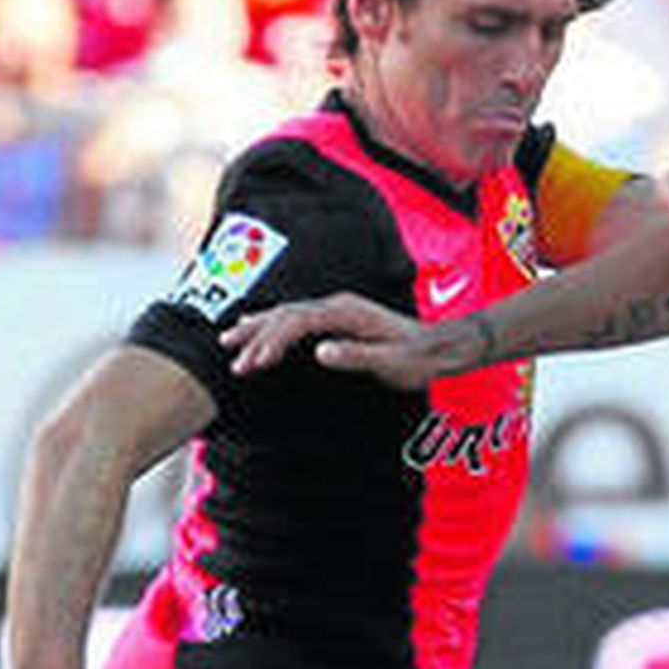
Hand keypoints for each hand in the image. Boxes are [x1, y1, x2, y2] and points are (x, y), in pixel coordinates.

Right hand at [221, 294, 429, 387]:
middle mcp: (338, 305)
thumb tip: (320, 351)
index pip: (297, 322)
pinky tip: (255, 327)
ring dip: (258, 329)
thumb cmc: (417, 357)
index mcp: (346, 312)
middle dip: (256, 337)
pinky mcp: (337, 319)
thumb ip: (356, 355)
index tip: (255, 362)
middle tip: (235, 361)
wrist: (438, 347)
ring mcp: (336, 310)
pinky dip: (272, 324)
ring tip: (229, 343)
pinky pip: (296, 318)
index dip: (273, 341)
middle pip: (285, 315)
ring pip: (287, 314)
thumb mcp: (390, 362)